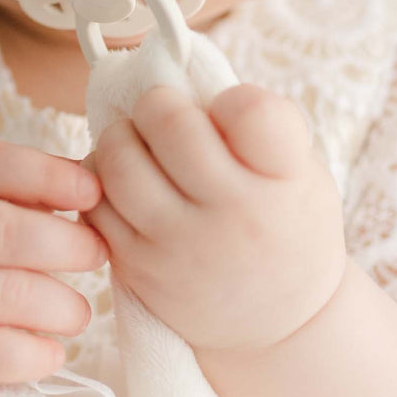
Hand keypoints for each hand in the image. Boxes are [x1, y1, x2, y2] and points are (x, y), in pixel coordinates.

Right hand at [0, 138, 109, 395]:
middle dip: (64, 245)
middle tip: (98, 254)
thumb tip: (90, 179)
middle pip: (0, 231)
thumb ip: (20, 187)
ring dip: (56, 306)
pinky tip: (51, 352)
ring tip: (79, 313)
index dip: (49, 175)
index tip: (94, 192)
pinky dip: (26, 354)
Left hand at [79, 83, 344, 354]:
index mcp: (283, 179)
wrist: (282, 323)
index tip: (225, 110)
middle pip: (170, 125)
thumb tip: (185, 72)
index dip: (231, 100)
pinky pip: (96, 204)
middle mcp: (235, 216)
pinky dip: (99, 178)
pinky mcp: (141, 270)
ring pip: (119, 163)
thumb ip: (261, 120)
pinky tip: (122, 180)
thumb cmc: (284, 220)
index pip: (252, 114)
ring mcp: (183, 248)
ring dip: (119, 137)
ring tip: (134, 141)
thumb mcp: (301, 168)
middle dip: (156, 103)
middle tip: (160, 112)